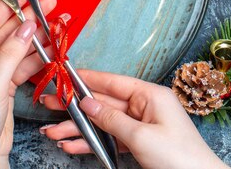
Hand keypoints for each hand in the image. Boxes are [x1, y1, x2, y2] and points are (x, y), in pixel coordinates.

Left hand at [0, 0, 59, 168]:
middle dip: (30, 17)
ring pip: (19, 45)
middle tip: (51, 1)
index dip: (10, 5)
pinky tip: (53, 46)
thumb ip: (11, 54)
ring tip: (59, 23)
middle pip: (7, 31)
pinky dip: (39, 55)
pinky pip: (24, 62)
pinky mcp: (5, 82)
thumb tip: (27, 27)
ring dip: (39, 36)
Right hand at [40, 70, 229, 168]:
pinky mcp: (140, 142)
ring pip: (104, 123)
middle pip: (104, 103)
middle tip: (50, 103)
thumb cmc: (179, 156)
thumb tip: (88, 103)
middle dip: (76, 107)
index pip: (113, 82)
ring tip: (53, 132)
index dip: (88, 79)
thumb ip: (111, 119)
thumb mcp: (141, 136)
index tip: (66, 75)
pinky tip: (72, 145)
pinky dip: (92, 142)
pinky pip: (111, 138)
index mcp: (151, 95)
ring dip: (79, 129)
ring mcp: (143, 124)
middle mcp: (146, 106)